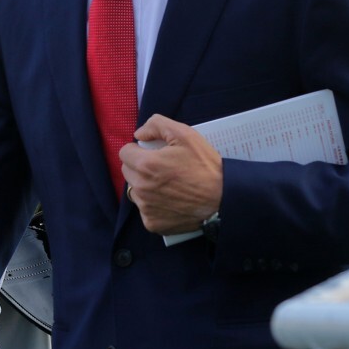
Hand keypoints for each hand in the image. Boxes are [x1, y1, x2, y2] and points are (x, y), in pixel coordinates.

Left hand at [121, 114, 222, 235]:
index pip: (125, 153)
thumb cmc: (205, 165)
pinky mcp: (153, 223)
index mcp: (146, 165)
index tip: (152, 152)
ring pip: (135, 191)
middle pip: (128, 172)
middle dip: (140, 166)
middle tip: (161, 167)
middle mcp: (141, 188)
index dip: (138, 150)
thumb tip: (138, 134)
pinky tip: (170, 200)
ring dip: (145, 186)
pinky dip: (153, 204)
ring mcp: (146, 208)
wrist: (223, 197)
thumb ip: (156, 125)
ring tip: (167, 184)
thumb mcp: (185, 134)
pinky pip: (145, 209)